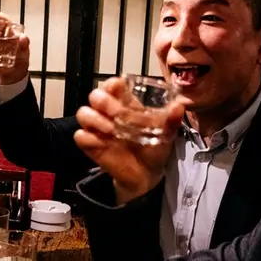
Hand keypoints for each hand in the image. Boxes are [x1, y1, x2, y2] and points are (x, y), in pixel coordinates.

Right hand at [73, 77, 183, 202]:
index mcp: (126, 104)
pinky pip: (80, 136)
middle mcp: (108, 113)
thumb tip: (179, 105)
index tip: (118, 88)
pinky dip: (89, 138)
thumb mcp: (166, 134)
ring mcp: (98, 129)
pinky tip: (102, 143)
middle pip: (94, 96)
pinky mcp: (91, 145)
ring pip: (83, 113)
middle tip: (116, 113)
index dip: (112, 84)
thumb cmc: (154, 149)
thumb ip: (171, 120)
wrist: (147, 175)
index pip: (112, 86)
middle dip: (103, 101)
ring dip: (95, 119)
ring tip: (111, 130)